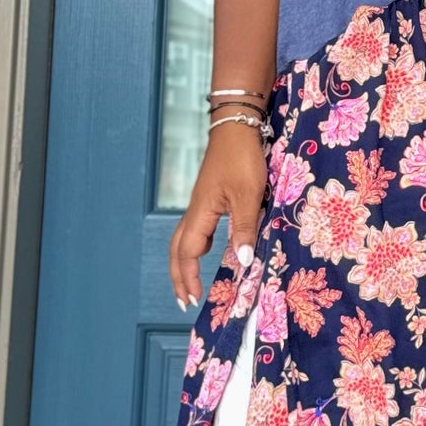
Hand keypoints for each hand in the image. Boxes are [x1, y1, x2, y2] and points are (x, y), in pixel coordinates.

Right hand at [168, 120, 268, 309]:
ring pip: (184, 238)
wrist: (236, 126)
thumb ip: (244, 228)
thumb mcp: (248, 195)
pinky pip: (195, 228)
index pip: (187, 252)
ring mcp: (200, 203)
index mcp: (201, 213)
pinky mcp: (208, 196)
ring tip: (191, 281)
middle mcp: (195, 210)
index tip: (193, 299)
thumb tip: (242, 262)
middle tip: (184, 298)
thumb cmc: (242, 158)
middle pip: (177, 249)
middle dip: (179, 275)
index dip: (189, 277)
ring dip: (184, 261)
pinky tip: (207, 249)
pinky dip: (195, 246)